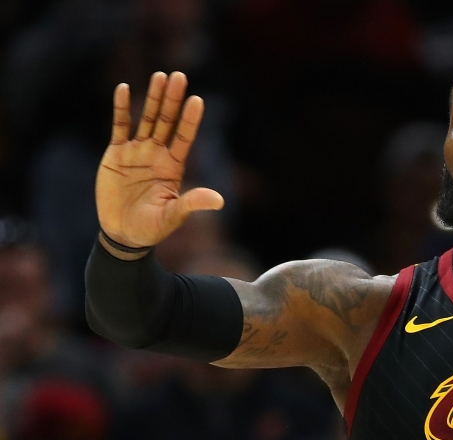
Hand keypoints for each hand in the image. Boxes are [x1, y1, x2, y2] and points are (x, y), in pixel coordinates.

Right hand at [96, 71, 223, 248]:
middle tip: (180, 76)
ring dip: (153, 97)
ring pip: (146, 119)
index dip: (190, 120)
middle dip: (173, 99)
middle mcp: (157, 154)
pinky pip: (119, 127)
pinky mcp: (116, 154)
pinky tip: (125, 89)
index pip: (184, 137)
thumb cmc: (152, 227)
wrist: (123, 234)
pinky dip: (122, 109)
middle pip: (166, 121)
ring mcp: (137, 152)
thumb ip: (193, 203)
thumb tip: (220, 201)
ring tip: (160, 75)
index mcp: (173, 167)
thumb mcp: (174, 215)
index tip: (198, 100)